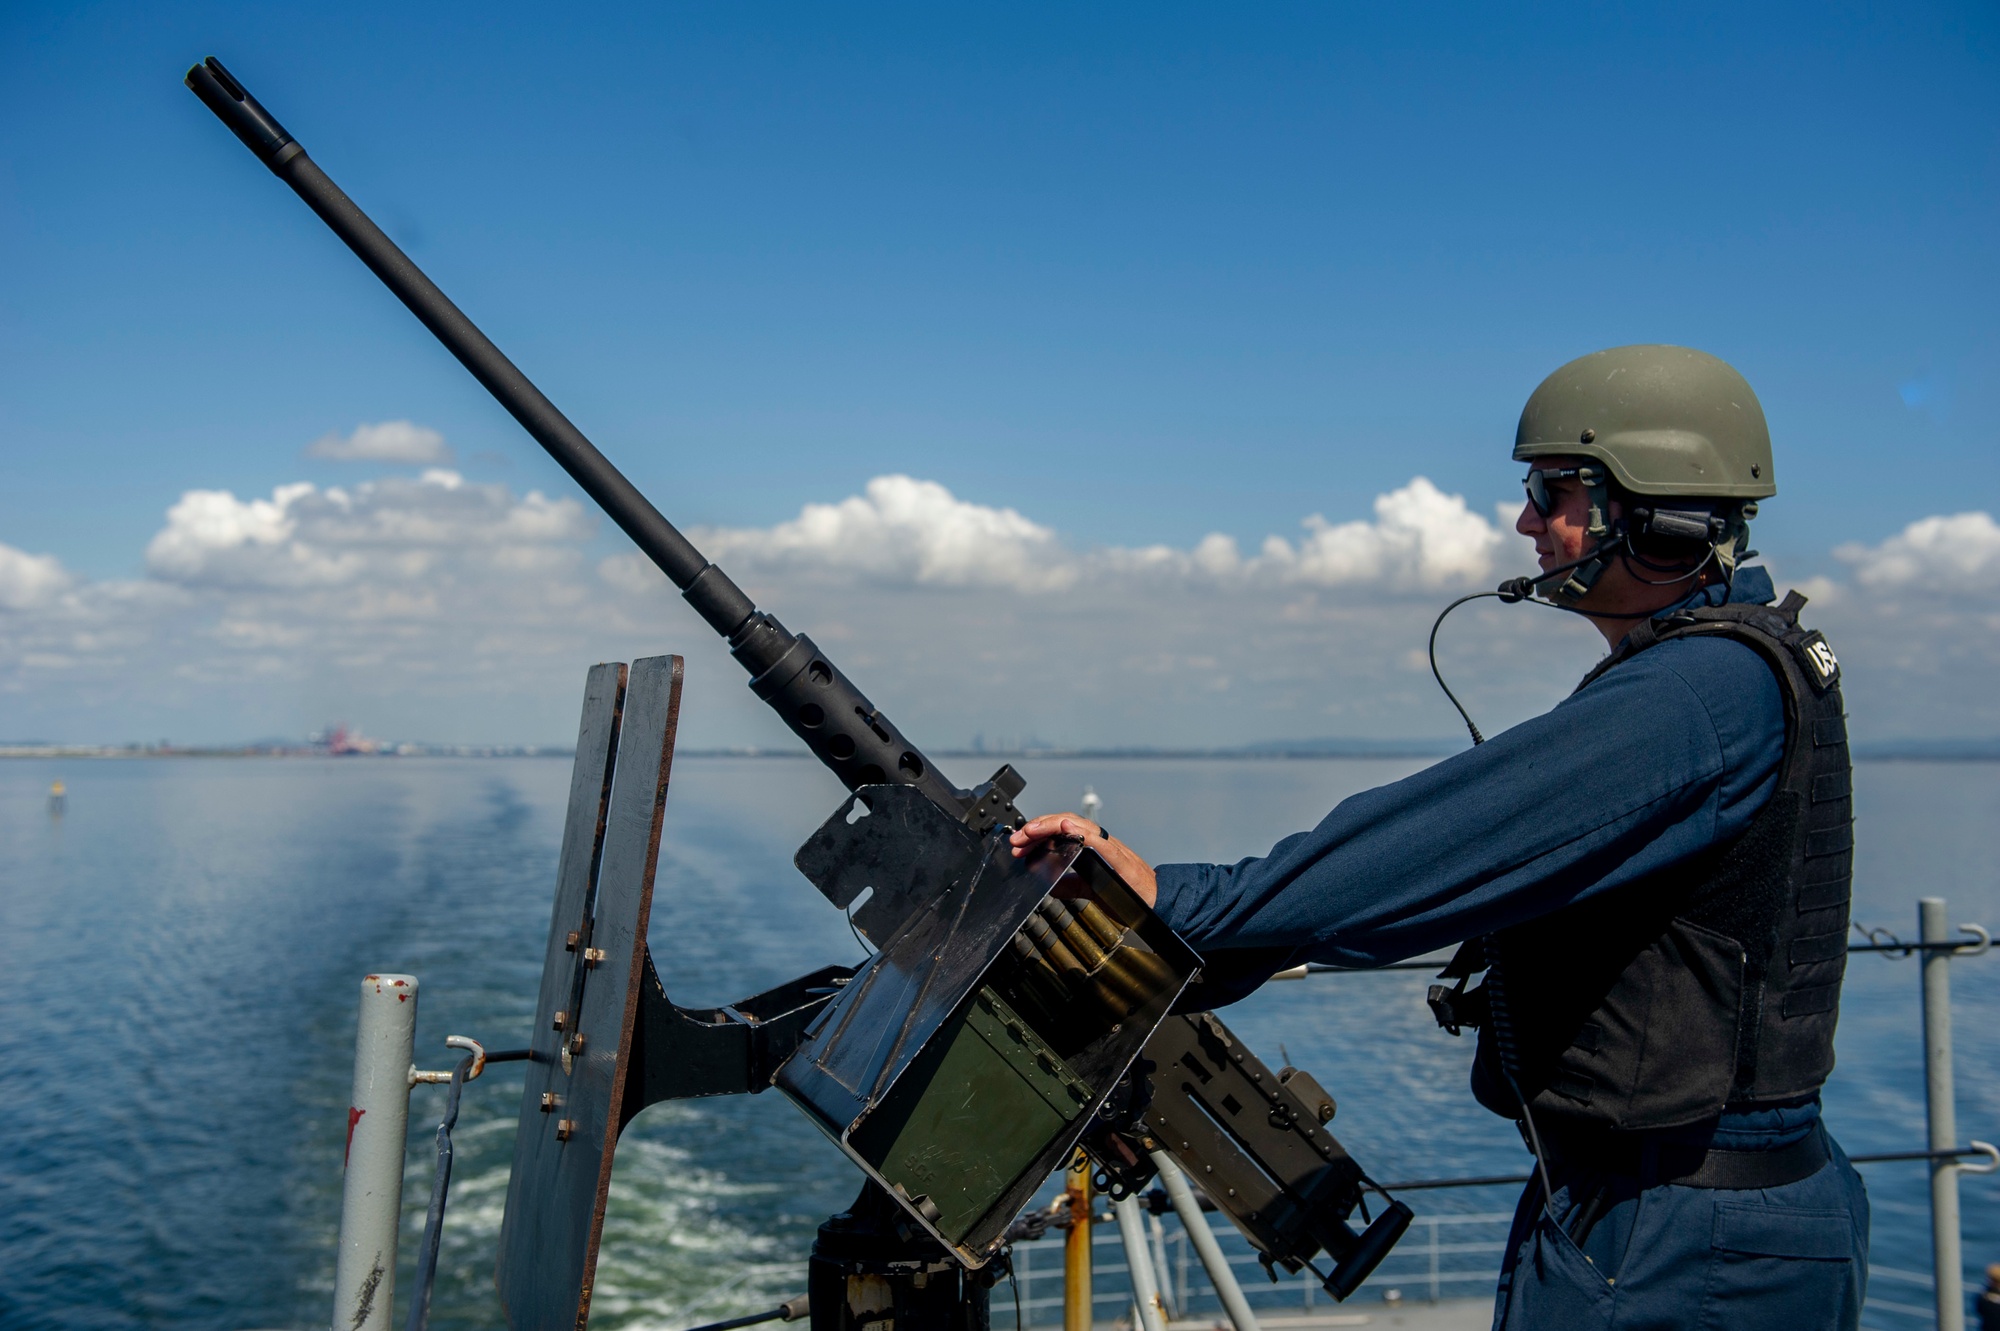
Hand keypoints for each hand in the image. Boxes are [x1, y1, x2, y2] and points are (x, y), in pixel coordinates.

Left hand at [1009, 812, 1157, 906]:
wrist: (1158, 901)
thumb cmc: (1129, 893)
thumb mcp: (1091, 889)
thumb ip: (1070, 884)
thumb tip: (1048, 884)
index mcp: (1093, 847)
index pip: (1062, 830)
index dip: (1039, 832)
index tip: (1019, 843)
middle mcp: (1101, 842)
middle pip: (1066, 822)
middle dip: (1038, 828)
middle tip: (1017, 839)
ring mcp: (1110, 847)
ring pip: (1079, 825)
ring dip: (1052, 825)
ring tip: (1031, 830)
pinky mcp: (1119, 858)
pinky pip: (1099, 840)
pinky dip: (1081, 832)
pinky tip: (1066, 828)